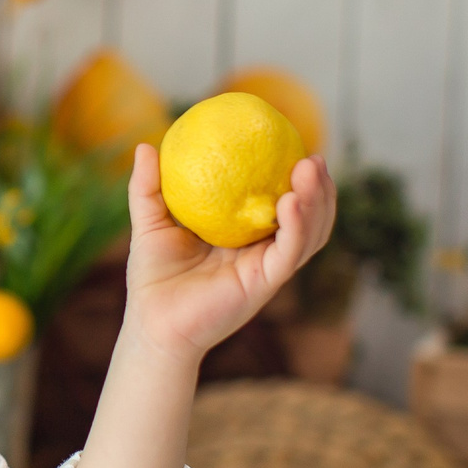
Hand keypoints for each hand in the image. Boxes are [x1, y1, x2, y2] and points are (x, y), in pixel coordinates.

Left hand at [122, 141, 336, 362]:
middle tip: (313, 158)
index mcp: (244, 235)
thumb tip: (147, 146)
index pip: (280, 202)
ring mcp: (267, 268)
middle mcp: (262, 251)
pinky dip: (297, 227)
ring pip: (310, 234)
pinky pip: (289, 253)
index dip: (294, 177)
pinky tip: (291, 202)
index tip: (294, 143)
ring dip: (319, 202)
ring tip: (312, 169)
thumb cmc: (152, 278)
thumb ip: (148, 187)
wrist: (151, 324)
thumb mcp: (150, 224)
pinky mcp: (265, 284)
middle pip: (308, 218)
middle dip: (320, 188)